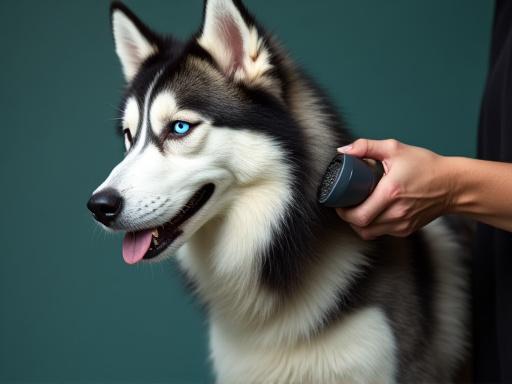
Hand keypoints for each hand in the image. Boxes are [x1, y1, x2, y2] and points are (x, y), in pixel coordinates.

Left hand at [336, 139, 453, 238]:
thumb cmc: (425, 165)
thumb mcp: (395, 149)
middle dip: (348, 218)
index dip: (343, 212)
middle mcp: (396, 212)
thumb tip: (343, 150)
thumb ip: (366, 146)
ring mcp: (402, 224)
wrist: (453, 184)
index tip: (339, 202)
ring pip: (369, 233)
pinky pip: (381, 232)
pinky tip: (372, 212)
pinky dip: (372, 225)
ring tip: (357, 209)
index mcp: (391, 193)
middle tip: (344, 206)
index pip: (359, 215)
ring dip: (359, 223)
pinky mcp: (406, 230)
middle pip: (361, 227)